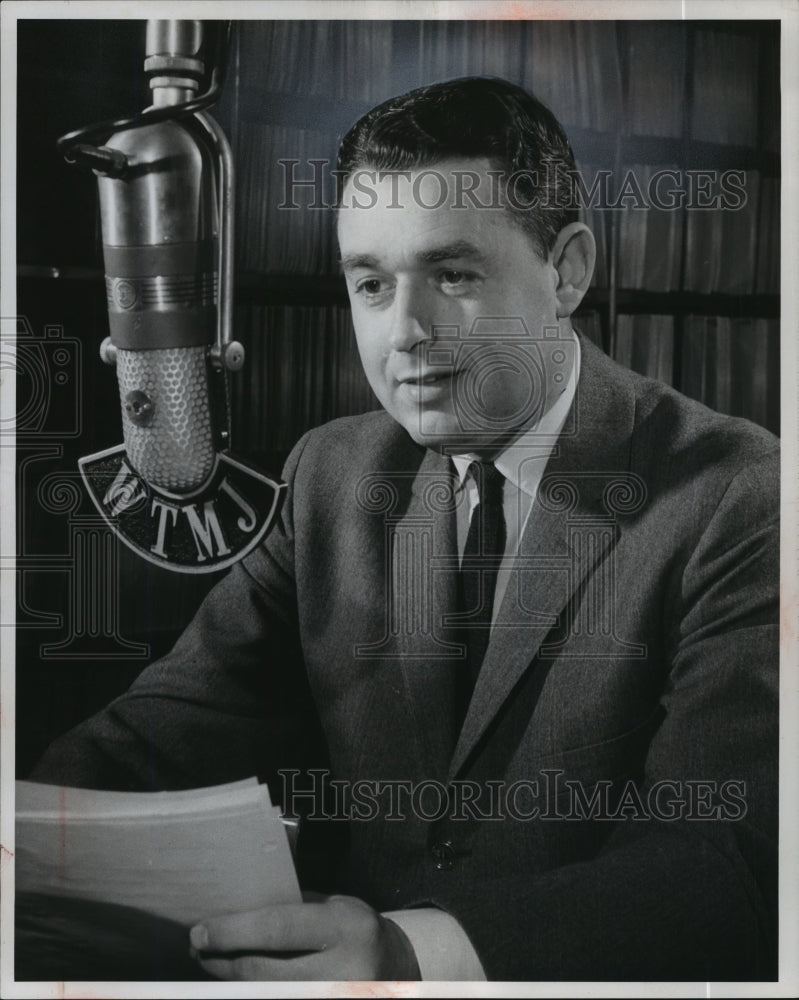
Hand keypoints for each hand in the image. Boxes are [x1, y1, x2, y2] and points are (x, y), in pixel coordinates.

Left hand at [189, 893, 420, 980]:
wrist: (395, 969)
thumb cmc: (355, 928)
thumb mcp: (334, 906)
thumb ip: (293, 909)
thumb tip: (237, 911)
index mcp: (345, 927)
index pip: (278, 929)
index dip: (233, 931)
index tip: (200, 931)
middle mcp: (341, 970)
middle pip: (263, 970)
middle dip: (222, 959)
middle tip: (197, 946)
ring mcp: (331, 998)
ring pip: (264, 992)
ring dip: (231, 977)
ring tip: (210, 960)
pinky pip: (276, 999)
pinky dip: (252, 989)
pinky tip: (237, 976)